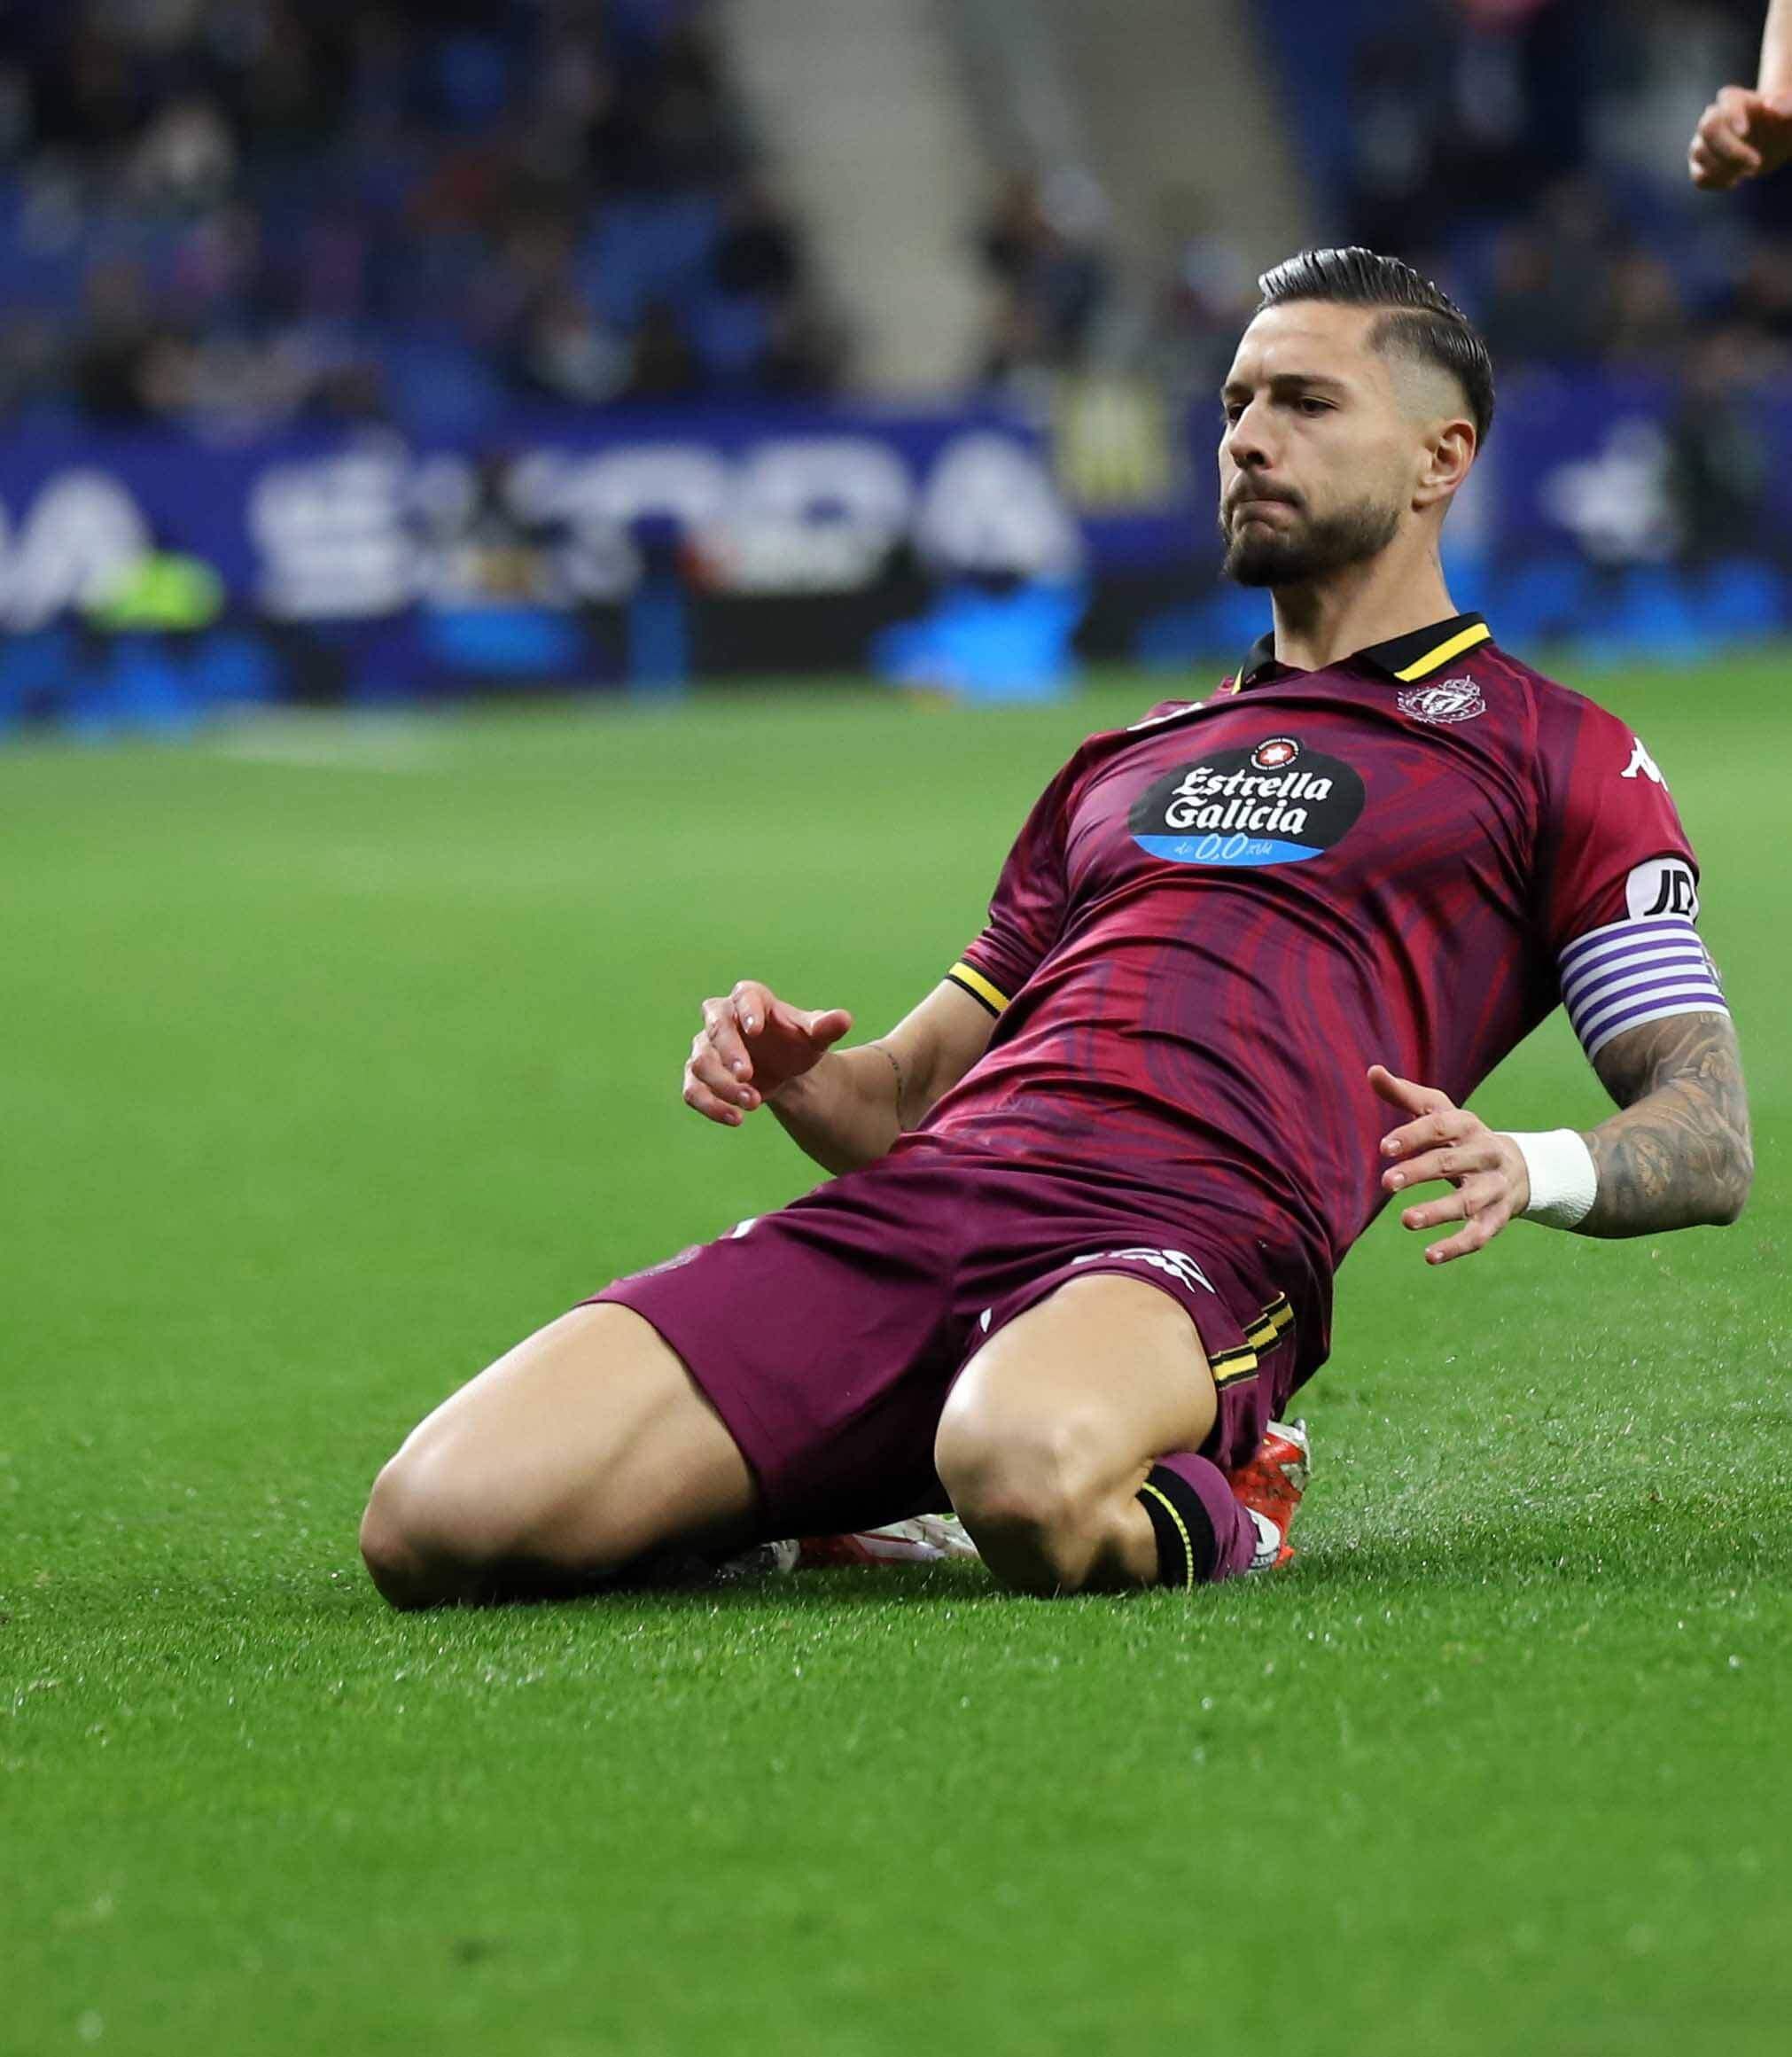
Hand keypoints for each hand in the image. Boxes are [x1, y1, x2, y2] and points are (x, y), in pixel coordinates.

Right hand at [683, 979, 852, 1127]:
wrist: (785, 1069)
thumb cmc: (798, 1043)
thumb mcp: (815, 1037)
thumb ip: (826, 1027)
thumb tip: (844, 1019)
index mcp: (750, 999)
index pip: (744, 996)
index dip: (747, 1011)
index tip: (756, 1029)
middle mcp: (722, 1019)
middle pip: (715, 1028)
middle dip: (729, 1052)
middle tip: (746, 1075)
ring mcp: (706, 1047)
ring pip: (701, 1063)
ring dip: (724, 1086)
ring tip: (753, 1102)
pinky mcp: (699, 1076)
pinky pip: (692, 1090)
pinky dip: (710, 1106)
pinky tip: (736, 1118)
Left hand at [1368, 1064, 1530, 1265]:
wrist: (1523, 1169)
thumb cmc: (1465, 1138)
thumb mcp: (1442, 1113)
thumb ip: (1406, 1095)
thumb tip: (1372, 1070)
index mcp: (1468, 1126)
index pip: (1440, 1126)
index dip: (1413, 1135)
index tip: (1384, 1148)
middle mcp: (1484, 1155)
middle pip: (1450, 1163)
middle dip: (1419, 1172)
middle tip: (1385, 1183)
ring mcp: (1494, 1189)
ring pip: (1467, 1203)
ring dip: (1437, 1212)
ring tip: (1405, 1220)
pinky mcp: (1497, 1219)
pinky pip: (1479, 1236)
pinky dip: (1456, 1247)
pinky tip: (1429, 1257)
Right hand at [1688, 85, 1791, 189]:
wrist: (1777, 139)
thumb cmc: (1786, 122)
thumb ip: (1788, 105)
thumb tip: (1770, 105)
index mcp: (1737, 99)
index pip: (1725, 100)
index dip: (1731, 115)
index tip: (1745, 131)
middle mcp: (1715, 117)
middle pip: (1707, 129)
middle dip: (1729, 151)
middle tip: (1756, 164)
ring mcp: (1704, 141)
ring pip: (1699, 154)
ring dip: (1726, 168)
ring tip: (1752, 170)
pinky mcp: (1702, 165)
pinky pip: (1699, 177)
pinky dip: (1716, 182)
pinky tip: (1735, 180)